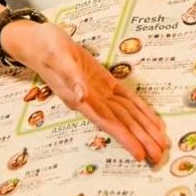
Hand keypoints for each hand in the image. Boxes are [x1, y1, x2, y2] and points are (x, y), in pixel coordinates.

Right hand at [6, 21, 168, 164]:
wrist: (36, 40)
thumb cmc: (45, 46)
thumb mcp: (58, 56)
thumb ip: (71, 77)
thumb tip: (82, 97)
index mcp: (79, 97)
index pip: (106, 122)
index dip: (124, 138)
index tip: (140, 153)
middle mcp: (90, 99)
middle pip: (120, 122)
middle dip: (141, 138)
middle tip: (160, 155)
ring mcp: (96, 92)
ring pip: (125, 113)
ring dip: (143, 128)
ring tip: (159, 144)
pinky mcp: (101, 81)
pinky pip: (123, 98)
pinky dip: (138, 109)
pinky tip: (149, 119)